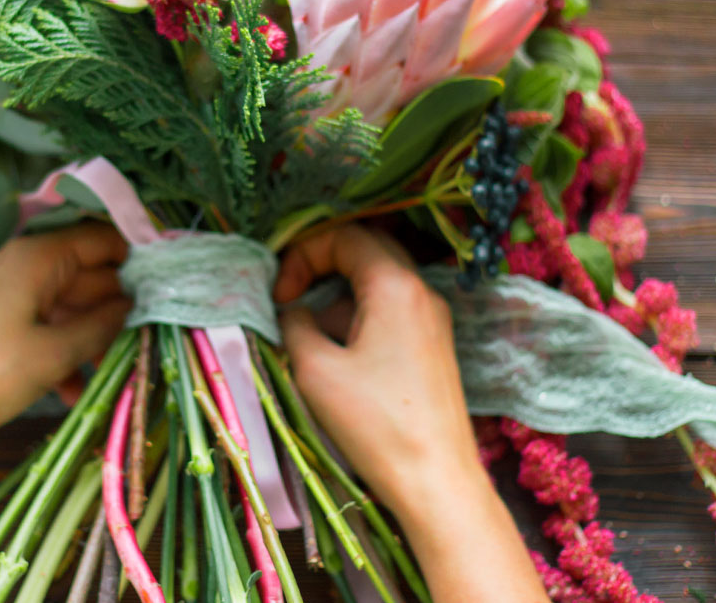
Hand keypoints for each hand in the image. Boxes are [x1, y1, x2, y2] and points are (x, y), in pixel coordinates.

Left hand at [0, 223, 130, 451]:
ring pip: (69, 308)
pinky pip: (45, 330)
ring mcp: (8, 296)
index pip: (102, 239)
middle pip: (89, 276)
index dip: (138, 260)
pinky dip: (63, 356)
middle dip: (118, 310)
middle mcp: (23, 267)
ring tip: (114, 375)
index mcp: (37, 257)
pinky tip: (74, 395)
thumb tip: (136, 305)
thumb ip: (102, 325)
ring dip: (92, 340)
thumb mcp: (53, 354)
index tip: (170, 289)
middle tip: (149, 343)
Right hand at [275, 225, 548, 602]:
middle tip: (289, 296)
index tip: (279, 294)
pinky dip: (357, 319)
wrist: (435, 480)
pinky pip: (390, 311)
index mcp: (395, 285)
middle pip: (365, 250)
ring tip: (308, 337)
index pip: (344, 235)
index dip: (302, 254)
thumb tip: (292, 311)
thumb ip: (294, 324)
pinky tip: (337, 358)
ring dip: (336, 297)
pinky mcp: (433, 347)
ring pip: (376, 283)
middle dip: (320, 265)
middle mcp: (420, 291)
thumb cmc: (375, 423)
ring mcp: (432, 319)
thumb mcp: (315, 368)